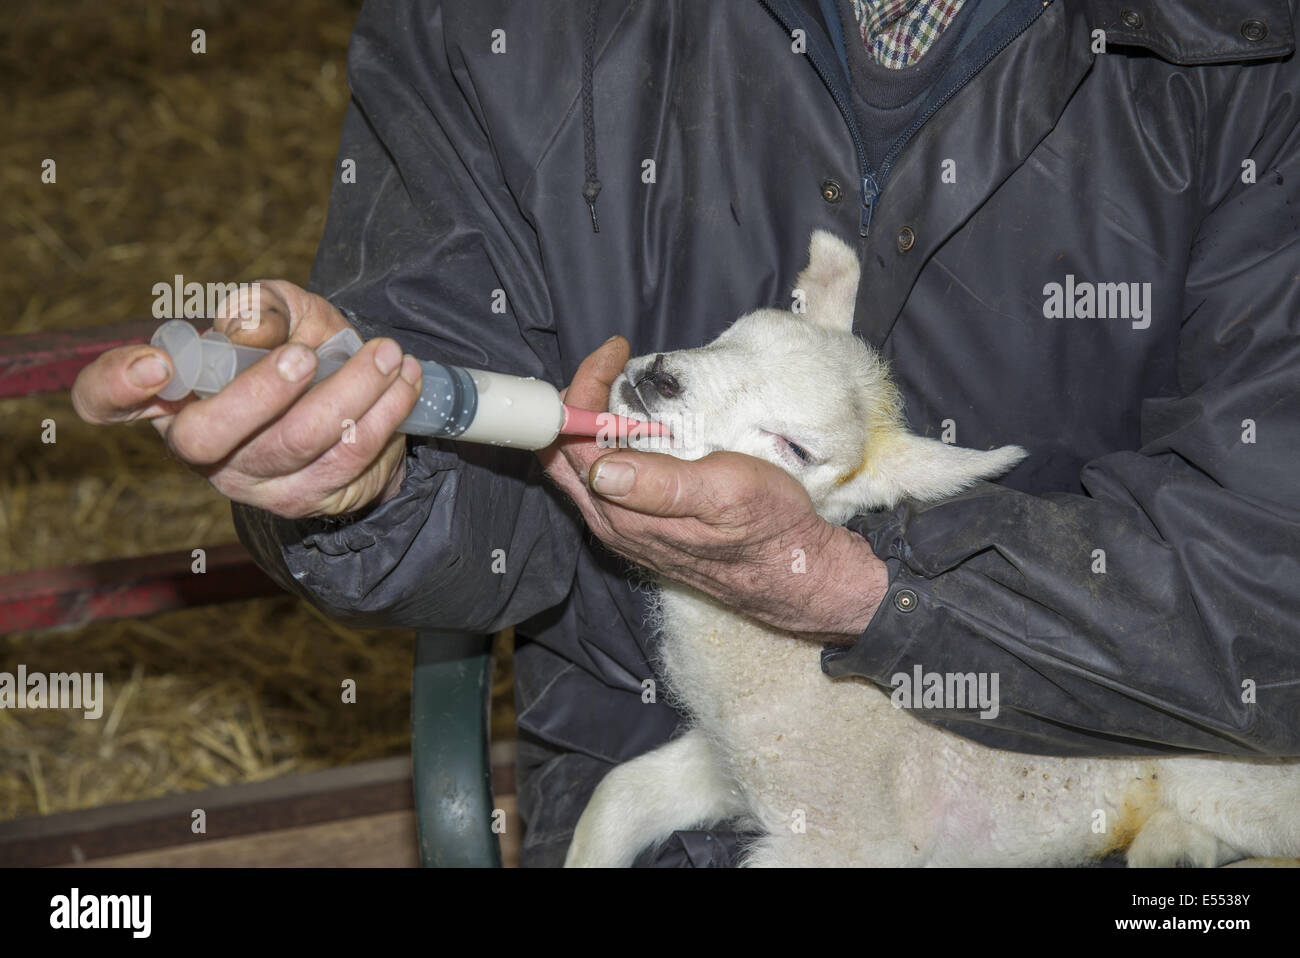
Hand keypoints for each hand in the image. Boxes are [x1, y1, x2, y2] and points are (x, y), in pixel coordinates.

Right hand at [71, 280, 422, 518]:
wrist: (361, 399)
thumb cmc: (303, 347)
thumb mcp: (285, 312)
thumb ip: (264, 308)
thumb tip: (244, 325)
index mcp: (172, 393)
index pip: (108, 398)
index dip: (115, 385)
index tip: (154, 363)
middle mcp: (200, 446)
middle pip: (205, 436)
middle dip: (260, 392)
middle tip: (307, 355)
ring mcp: (252, 481)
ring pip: (294, 446)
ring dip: (349, 394)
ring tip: (386, 354)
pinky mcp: (307, 499)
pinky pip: (347, 460)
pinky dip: (383, 415)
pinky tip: (403, 380)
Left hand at [539, 338, 887, 638]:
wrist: (793, 568)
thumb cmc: (767, 526)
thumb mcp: (724, 494)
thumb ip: (661, 486)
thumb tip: (602, 470)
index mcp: (623, 513)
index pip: (572, 441)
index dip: (585, 390)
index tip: (616, 352)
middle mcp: (612, 521)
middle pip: (563, 453)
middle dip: (578, 400)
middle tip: (613, 364)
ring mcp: (624, 524)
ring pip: (582, 463)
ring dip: (592, 418)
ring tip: (625, 383)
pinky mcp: (640, 522)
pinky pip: (605, 475)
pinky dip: (609, 439)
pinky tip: (639, 421)